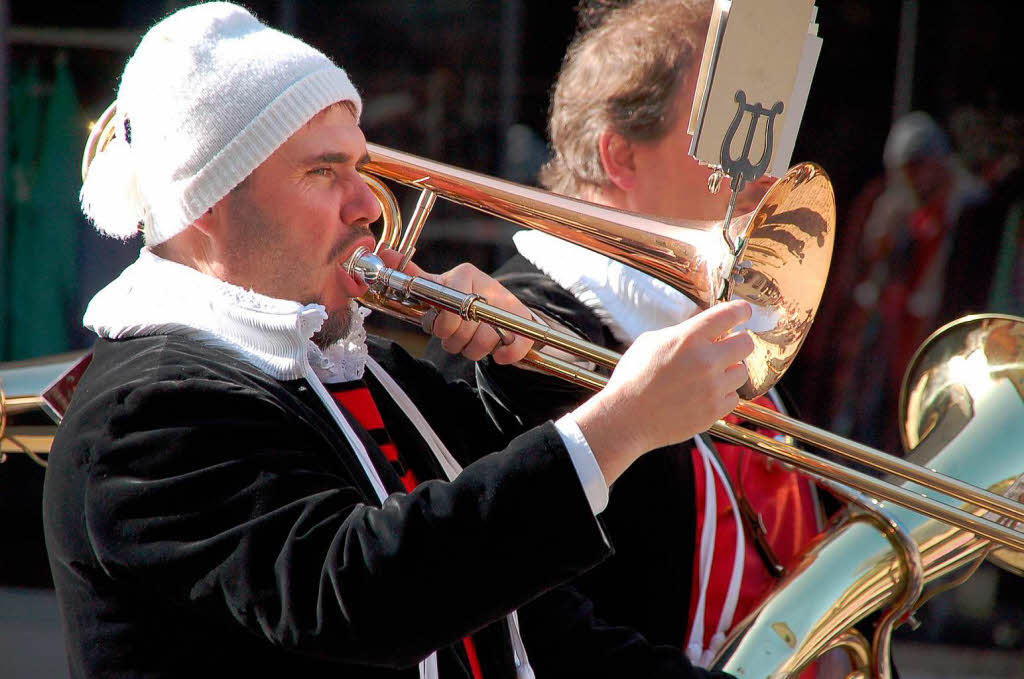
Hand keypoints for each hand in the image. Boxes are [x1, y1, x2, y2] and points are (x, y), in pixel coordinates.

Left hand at [379, 249, 533, 364]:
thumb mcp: (439, 287)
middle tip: (454, 339)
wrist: (504, 311)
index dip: (443, 323)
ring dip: (474, 351)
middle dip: (455, 341)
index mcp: (466, 275)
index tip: (439, 328)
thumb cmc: (465, 300)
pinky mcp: (526, 324)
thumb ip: (414, 277)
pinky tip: (498, 354)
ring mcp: (510, 305)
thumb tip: (384, 254)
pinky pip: (515, 346)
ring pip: (486, 340)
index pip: (452, 302)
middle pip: (466, 326)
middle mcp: (489, 286)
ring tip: (471, 345)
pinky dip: (504, 356)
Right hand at [571, 300, 753, 484]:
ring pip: (742, 372)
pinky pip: (733, 397)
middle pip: (747, 343)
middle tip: (728, 347)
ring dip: (729, 371)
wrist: (626, 419)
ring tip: (709, 376)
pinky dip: (722, 395)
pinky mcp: (714, 411)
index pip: (730, 314)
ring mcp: (712, 388)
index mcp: (688, 338)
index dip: (741, 310)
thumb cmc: (633, 379)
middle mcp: (705, 360)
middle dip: (738, 342)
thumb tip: (703, 330)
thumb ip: (681, 333)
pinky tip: (703, 395)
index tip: (744, 312)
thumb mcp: (650, 343)